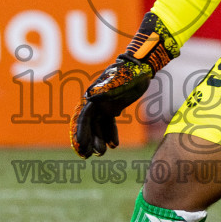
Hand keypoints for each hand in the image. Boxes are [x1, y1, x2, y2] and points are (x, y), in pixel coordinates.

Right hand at [70, 14, 178, 157]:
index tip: (81, 149)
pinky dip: (110, 133)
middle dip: (89, 140)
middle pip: (89, 124)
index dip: (81, 134)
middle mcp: (95, 101)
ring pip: (98, 126)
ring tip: (103, 152)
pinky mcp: (112, 107)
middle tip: (91, 155)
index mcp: (93, 95)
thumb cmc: (129, 73)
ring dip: (99, 139)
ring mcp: (103, 104)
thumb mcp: (118, 81)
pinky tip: (114, 145)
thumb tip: (89, 99)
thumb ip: (105, 90)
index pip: (83, 118)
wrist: (140, 66)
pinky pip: (108, 123)